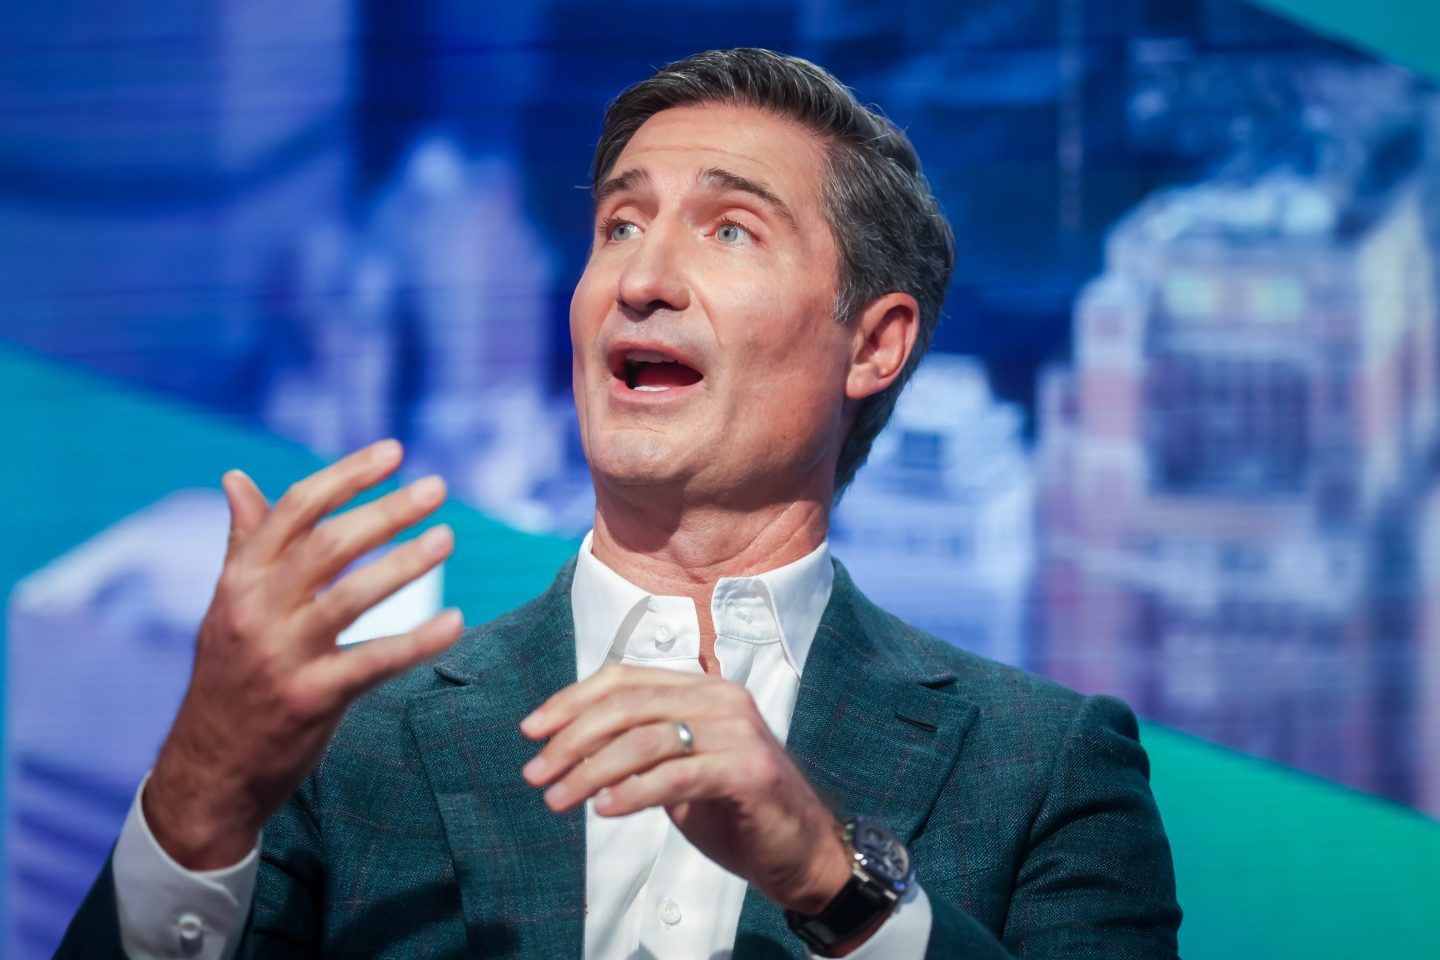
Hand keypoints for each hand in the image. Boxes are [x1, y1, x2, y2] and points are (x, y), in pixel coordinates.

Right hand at [145, 440, 463, 868]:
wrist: (209, 768)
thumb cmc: (231, 675)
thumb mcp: (226, 605)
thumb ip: (242, 542)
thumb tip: (234, 477)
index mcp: (239, 579)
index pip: (296, 510)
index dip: (347, 476)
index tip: (394, 451)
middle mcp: (255, 610)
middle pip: (328, 546)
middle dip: (386, 511)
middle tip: (437, 488)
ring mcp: (281, 656)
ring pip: (350, 597)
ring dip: (404, 565)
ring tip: (446, 538)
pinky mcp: (310, 699)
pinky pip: (372, 664)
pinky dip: (416, 642)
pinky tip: (455, 621)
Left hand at [519, 665, 851, 915]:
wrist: (801, 852)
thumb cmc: (735, 811)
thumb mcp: (679, 769)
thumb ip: (639, 747)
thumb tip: (570, 745)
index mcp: (703, 689)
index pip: (625, 679)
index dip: (572, 700)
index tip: (532, 730)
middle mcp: (722, 699)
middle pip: (628, 705)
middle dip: (572, 738)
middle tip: (536, 772)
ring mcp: (739, 732)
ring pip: (645, 739)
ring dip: (590, 770)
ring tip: (557, 799)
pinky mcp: (749, 771)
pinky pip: (677, 775)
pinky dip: (633, 791)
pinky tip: (604, 809)